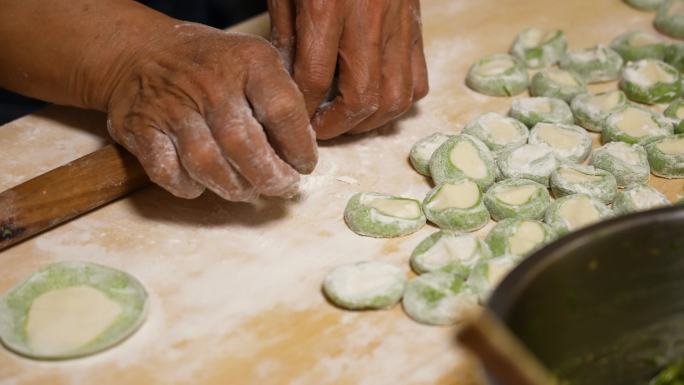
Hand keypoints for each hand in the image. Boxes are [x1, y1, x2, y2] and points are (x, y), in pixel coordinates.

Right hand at [107, 24, 317, 200]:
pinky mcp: (141, 128)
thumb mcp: (255, 61)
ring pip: (206, 162)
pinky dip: (189, 186)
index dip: (299, 147)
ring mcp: (171, 106)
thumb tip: (301, 151)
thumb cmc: (213, 66)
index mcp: (248, 61)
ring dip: (234, 186)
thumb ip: (281, 98)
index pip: (283, 110)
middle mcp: (209, 82)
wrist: (142, 52)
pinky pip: (168, 171)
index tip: (303, 164)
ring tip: (248, 190)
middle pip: (244, 144)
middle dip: (269, 177)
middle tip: (282, 187)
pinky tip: (203, 182)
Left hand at [268, 0, 428, 139]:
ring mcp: (400, 23)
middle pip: (363, 99)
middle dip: (337, 126)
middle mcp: (369, 19)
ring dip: (371, 121)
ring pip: (397, 97)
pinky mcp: (417, 24)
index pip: (315, 79)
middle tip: (319, 130)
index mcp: (327, 6)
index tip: (293, 119)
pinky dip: (400, 99)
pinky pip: (418, 78)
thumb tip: (288, 79)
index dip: (303, 109)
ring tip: (348, 121)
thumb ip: (285, 31)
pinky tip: (377, 97)